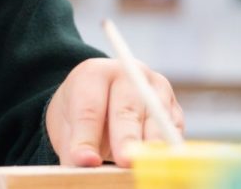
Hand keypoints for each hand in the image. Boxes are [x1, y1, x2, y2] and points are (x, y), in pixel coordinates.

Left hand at [45, 58, 182, 167]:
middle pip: (127, 110)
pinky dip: (167, 150)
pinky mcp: (174, 110)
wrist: (101, 99)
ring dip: (150, 147)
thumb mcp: (66, 126)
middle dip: (127, 139)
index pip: (89, 108)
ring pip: (156, 120)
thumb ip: (73, 147)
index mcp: (94, 73)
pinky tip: (158, 164)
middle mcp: (129, 75)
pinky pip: (173, 131)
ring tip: (141, 167)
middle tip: (124, 161)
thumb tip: (84, 166)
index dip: (87, 137)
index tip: (86, 161)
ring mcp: (156, 90)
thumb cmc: (79, 114)